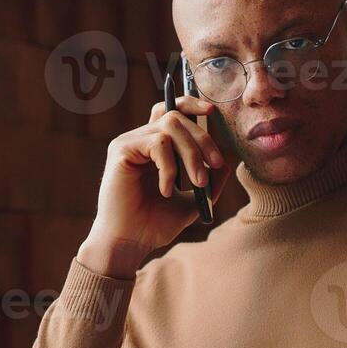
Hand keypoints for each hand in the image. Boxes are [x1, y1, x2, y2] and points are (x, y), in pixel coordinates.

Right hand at [77, 97, 233, 278]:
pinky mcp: (121, 150)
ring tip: (196, 184)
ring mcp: (128, 142)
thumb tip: (225, 162)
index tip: (212, 113)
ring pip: (170, 127)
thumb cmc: (153, 225)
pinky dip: (170, 167)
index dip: (192, 105)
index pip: (171, 111)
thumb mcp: (191, 202)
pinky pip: (157, 143)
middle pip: (177, 116)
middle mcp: (139, 139)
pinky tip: (166, 191)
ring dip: (191, 154)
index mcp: (153, 147)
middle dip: (203, 139)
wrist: (128, 243)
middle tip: (215, 165)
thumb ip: (209, 182)